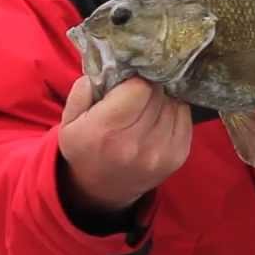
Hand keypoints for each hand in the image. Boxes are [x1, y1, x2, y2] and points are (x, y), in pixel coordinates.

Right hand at [58, 76, 192, 216]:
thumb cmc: (86, 148)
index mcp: (105, 131)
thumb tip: (111, 65)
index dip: (136, 77)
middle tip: (140, 86)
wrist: (103, 190)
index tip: (130, 77)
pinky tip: (160, 113)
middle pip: (158, 93)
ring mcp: (160, 152)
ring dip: (163, 96)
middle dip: (150, 84)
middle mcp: (136, 144)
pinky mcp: (178, 156)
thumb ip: (84, 89)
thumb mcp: (69, 120)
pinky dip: (175, 109)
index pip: (139, 87)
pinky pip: (185, 116)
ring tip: (149, 101)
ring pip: (174, 103)